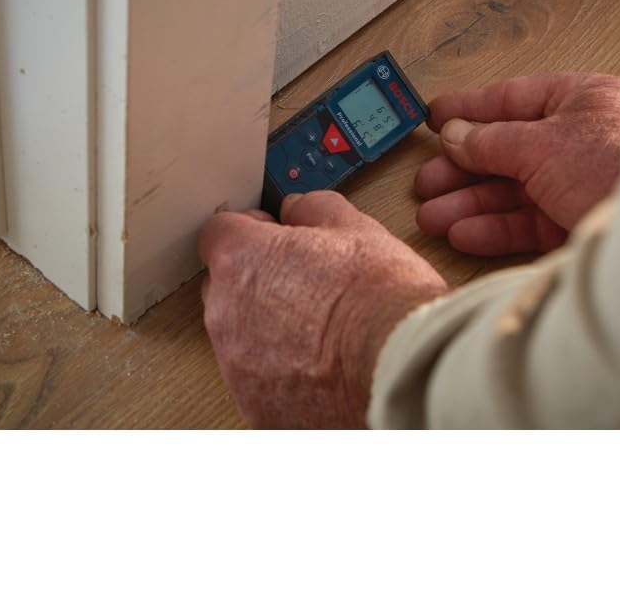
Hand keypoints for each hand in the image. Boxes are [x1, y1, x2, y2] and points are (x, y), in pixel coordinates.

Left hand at [199, 191, 446, 428]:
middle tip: (302, 282)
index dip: (249, 230)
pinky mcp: (257, 409)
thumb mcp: (356, 228)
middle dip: (254, 280)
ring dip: (266, 330)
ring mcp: (237, 368)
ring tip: (319, 332)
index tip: (273, 235)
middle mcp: (227, 314)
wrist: (401, 367)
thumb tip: (300, 211)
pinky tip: (322, 370)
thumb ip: (315, 210)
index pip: (219, 232)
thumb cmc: (380, 297)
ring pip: (239, 339)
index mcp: (243, 260)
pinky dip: (280, 376)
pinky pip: (258, 383)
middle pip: (223, 286)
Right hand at [415, 73, 619, 255]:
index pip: (514, 99)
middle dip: (462, 168)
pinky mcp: (579, 224)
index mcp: (583, 101)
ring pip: (513, 191)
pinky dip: (492, 228)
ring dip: (469, 203)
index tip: (433, 117)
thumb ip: (493, 140)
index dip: (469, 109)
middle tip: (427, 179)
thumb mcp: (544, 144)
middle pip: (508, 150)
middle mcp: (583, 140)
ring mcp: (581, 184)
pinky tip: (462, 232)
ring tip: (431, 214)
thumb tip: (455, 135)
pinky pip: (526, 223)